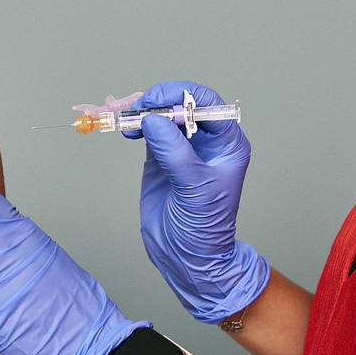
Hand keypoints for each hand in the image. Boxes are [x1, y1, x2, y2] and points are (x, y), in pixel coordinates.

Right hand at [129, 81, 269, 322]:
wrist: (187, 257)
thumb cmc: (204, 227)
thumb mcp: (195, 188)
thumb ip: (175, 152)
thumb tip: (153, 120)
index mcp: (228, 144)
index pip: (208, 104)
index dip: (182, 96)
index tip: (157, 102)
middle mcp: (207, 141)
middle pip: (183, 104)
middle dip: (159, 101)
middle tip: (137, 108)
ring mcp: (183, 148)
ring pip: (163, 114)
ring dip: (144, 111)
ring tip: (128, 120)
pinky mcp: (161, 157)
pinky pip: (149, 130)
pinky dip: (136, 124)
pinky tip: (128, 129)